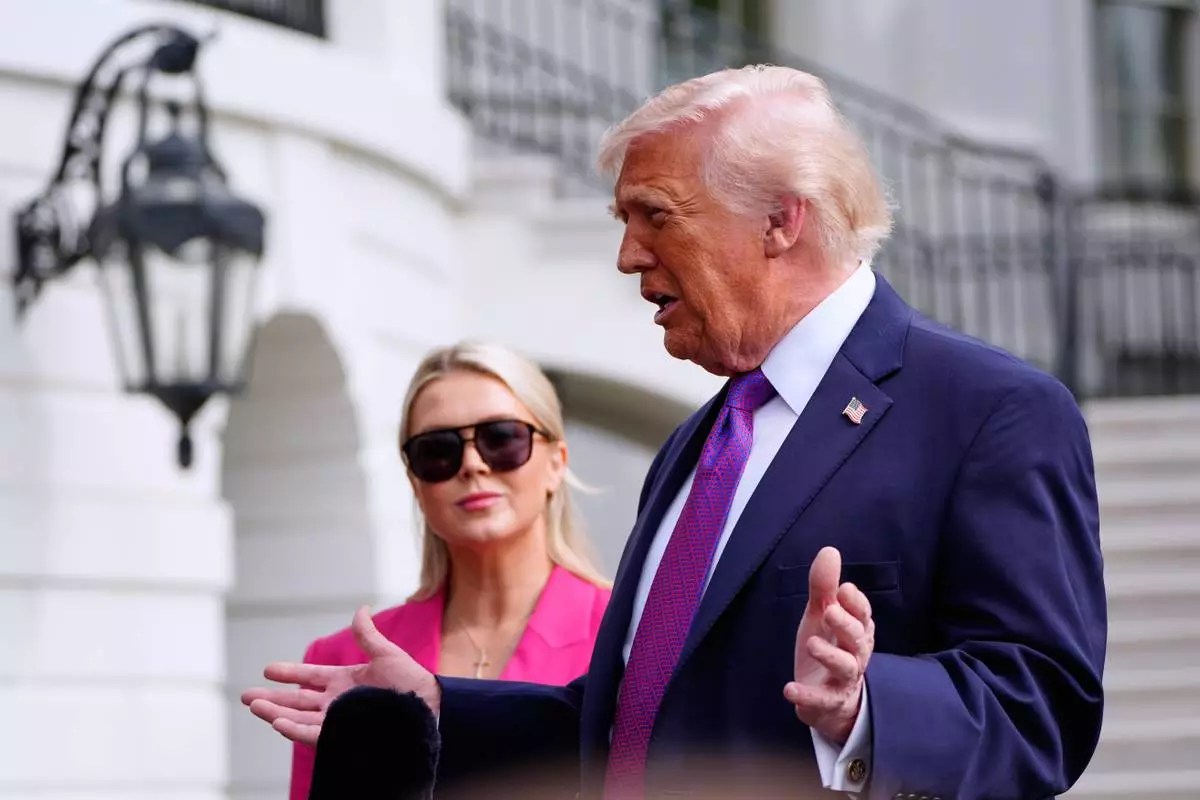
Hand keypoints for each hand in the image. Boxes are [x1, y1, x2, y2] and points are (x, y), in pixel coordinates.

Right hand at [240, 606, 440, 745]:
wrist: (430, 709)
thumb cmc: (413, 683)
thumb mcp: (386, 654)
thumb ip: (367, 635)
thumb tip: (360, 609)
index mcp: (345, 682)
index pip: (310, 677)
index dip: (289, 673)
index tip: (267, 669)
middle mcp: (338, 703)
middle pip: (298, 701)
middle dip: (271, 698)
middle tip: (246, 696)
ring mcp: (340, 721)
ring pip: (300, 719)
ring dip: (276, 713)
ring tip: (255, 707)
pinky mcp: (344, 736)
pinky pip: (315, 735)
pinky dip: (296, 730)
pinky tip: (279, 723)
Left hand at [783, 546, 874, 743]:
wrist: (829, 699)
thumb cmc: (828, 647)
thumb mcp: (821, 616)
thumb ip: (824, 587)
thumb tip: (830, 550)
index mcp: (856, 631)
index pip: (863, 615)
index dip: (856, 604)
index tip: (845, 589)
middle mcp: (855, 655)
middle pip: (858, 639)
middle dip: (846, 624)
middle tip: (829, 610)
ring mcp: (843, 680)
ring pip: (846, 668)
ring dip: (830, 656)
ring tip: (811, 644)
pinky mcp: (828, 702)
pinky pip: (822, 700)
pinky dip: (807, 695)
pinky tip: (789, 689)